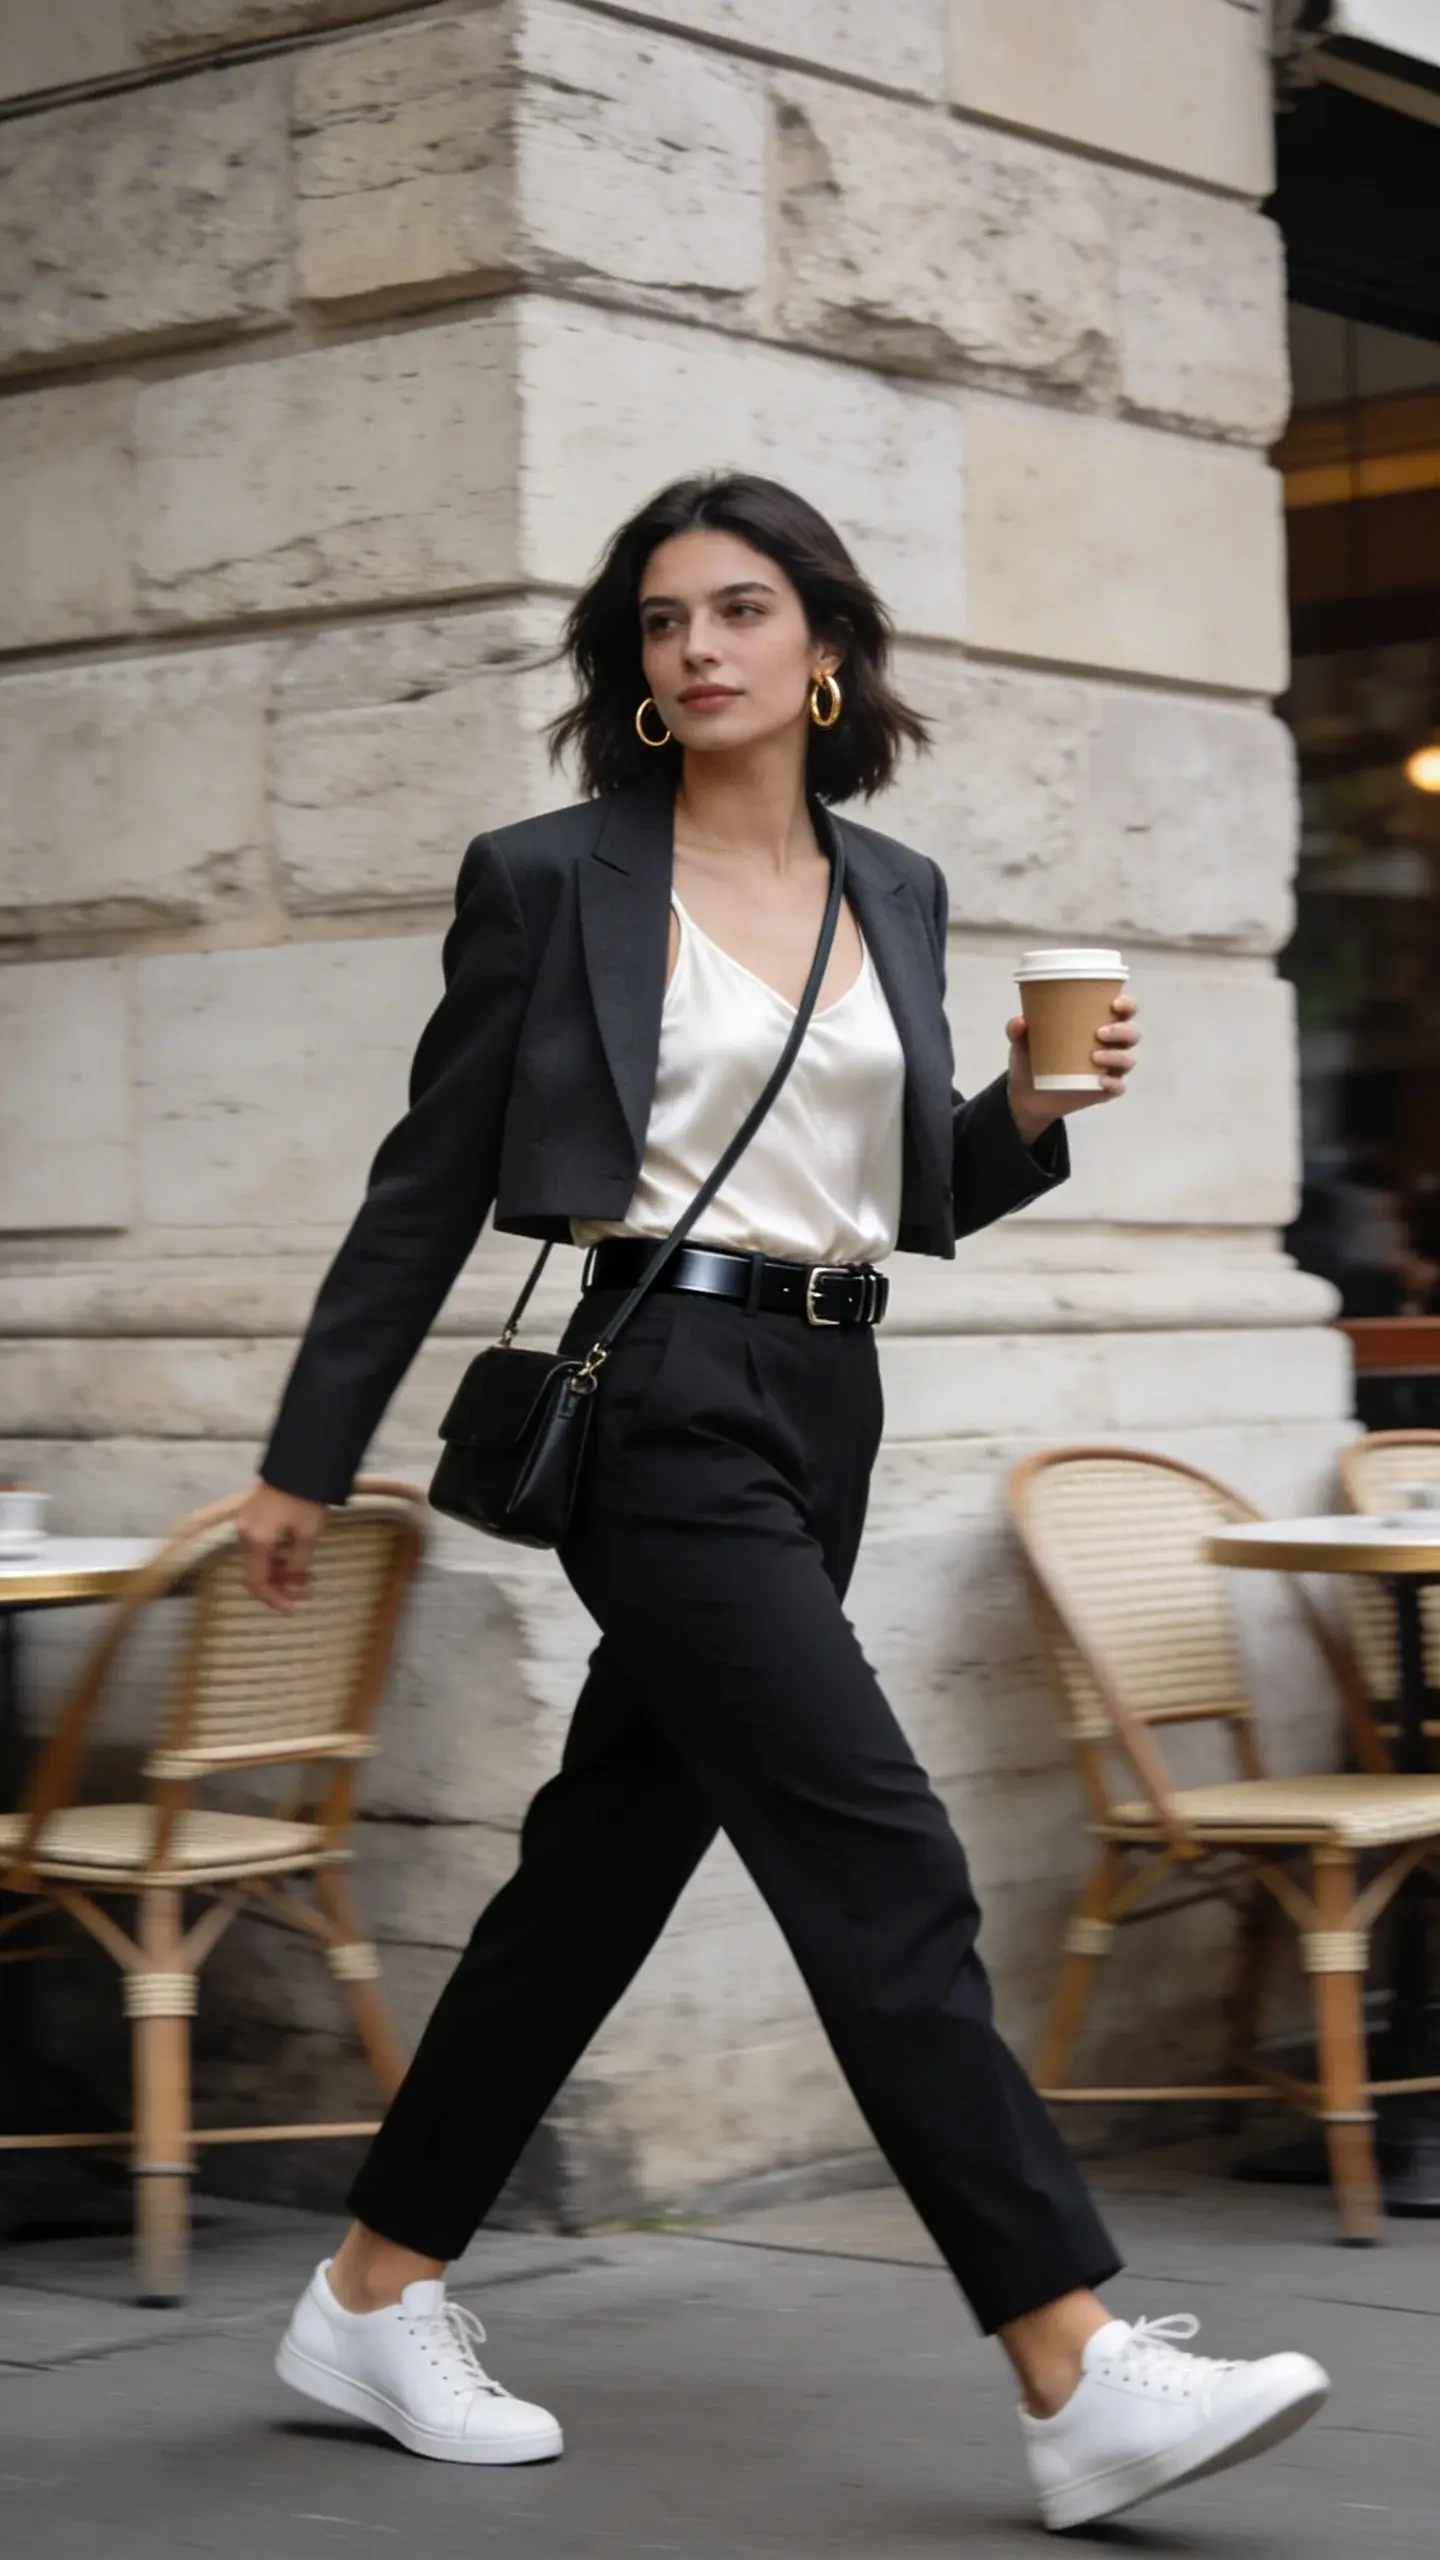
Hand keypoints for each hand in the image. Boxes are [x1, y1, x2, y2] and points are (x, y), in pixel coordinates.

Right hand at [236, 1480, 327, 1613]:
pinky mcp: (253, 1513)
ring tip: (307, 1576)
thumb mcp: (307, 1535)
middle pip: (257, 1571)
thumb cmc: (305, 1500)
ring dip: (281, 1570)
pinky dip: (276, 1555)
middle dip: (281, 1585)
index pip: (256, 1582)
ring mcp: (246, 1522)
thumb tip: (292, 1582)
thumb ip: (297, 1564)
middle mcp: (244, 1534)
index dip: (273, 1599)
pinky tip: (296, 1557)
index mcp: (255, 1541)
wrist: (301, 1462)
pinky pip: (261, 1544)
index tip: (292, 1608)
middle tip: (307, 1592)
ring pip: (260, 1558)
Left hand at [1006, 992, 1139, 1146]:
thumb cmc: (1033, 1059)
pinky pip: (1118, 1087)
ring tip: (1094, 1056)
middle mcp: (1110, 1045)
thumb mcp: (1022, 1043)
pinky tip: (1100, 1081)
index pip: (1125, 1011)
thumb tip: (1019, 1022)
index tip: (1116, 1003)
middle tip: (1099, 1033)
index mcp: (1098, 1024)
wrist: (1027, 1095)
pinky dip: (1113, 1083)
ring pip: (1128, 1060)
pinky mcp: (1104, 1091)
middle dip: (1121, 1031)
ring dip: (1117, 1056)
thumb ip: (1017, 1030)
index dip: (1128, 1005)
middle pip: (1131, 1034)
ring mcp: (1109, 1069)